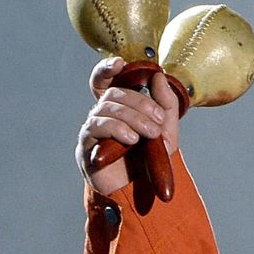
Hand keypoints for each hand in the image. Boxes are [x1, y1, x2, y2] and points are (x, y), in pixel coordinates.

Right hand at [77, 57, 181, 194]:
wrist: (142, 191)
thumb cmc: (150, 159)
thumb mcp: (166, 130)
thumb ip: (166, 104)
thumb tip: (158, 75)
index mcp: (118, 108)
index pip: (104, 81)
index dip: (106, 69)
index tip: (119, 63)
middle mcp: (101, 115)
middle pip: (113, 94)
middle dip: (140, 104)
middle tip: (158, 121)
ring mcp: (91, 129)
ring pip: (107, 108)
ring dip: (134, 118)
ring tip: (150, 134)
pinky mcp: (86, 145)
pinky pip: (97, 126)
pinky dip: (117, 129)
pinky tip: (132, 139)